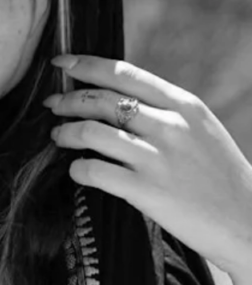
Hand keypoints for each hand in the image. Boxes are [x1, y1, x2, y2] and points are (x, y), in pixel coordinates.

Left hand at [42, 54, 251, 278]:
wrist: (249, 222)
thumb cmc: (219, 173)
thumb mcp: (199, 128)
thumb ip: (162, 108)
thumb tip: (112, 93)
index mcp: (183, 104)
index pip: (123, 73)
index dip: (85, 64)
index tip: (60, 62)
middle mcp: (169, 126)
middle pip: (100, 100)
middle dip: (67, 100)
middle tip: (52, 105)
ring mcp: (157, 159)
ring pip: (91, 132)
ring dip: (65, 132)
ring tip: (58, 136)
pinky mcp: (147, 191)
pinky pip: (94, 171)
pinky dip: (77, 168)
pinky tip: (76, 170)